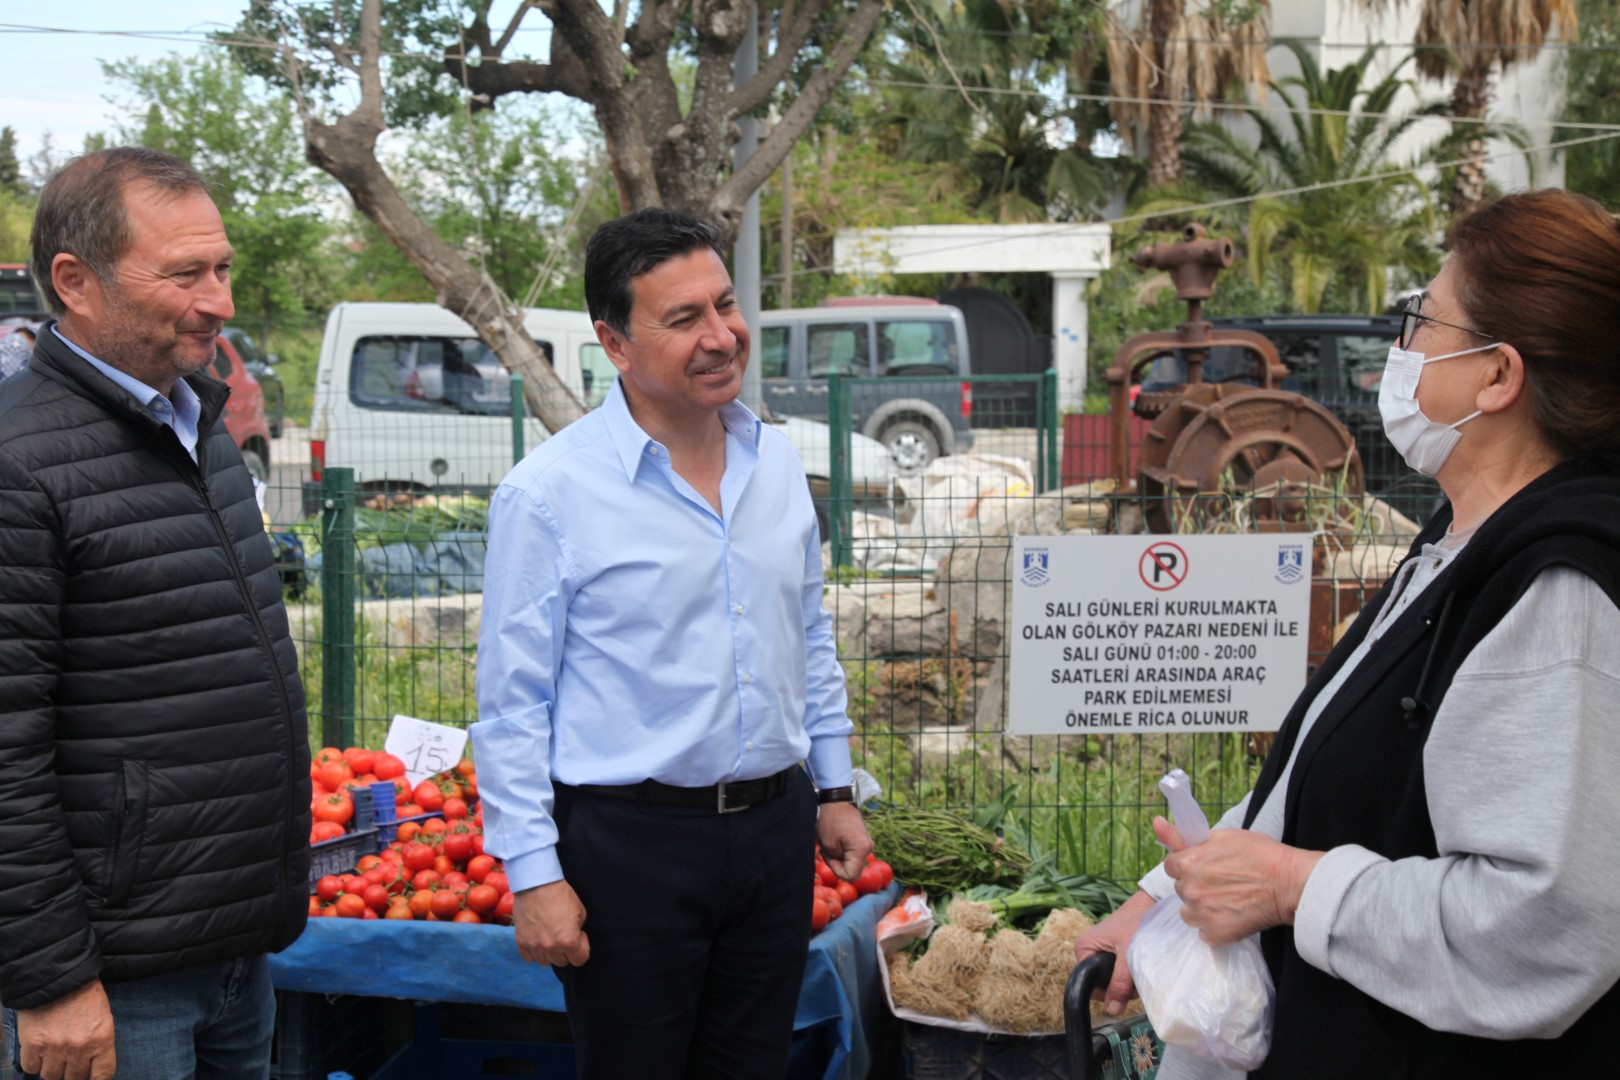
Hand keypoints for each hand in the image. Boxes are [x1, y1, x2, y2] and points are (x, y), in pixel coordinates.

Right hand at [16, 978, 116, 1079]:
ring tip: (53, 1055)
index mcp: (102, 1039)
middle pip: (73, 1078)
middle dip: (71, 1072)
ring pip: (50, 1076)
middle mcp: (79, 1048)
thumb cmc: (84, 993)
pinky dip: (33, 1063)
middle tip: (69, 1062)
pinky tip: (38, 1053)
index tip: (91, 1078)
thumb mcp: (103, 1016)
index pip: (102, 1075)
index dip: (96, 1079)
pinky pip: (31, 1068)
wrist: (58, 975)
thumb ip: (98, 1041)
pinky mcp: (32, 1044)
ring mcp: (54, 1047)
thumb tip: (91, 1063)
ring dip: (51, 1068)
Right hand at [512, 880, 590, 966]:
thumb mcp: (580, 912)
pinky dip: (534, 952)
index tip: (579, 937)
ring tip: (550, 937)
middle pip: (562, 962)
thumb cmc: (560, 895)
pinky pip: (529, 958)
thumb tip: (576, 940)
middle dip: (566, 950)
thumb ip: (578, 931)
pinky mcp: (521, 942)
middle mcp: (551, 947)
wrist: (536, 884)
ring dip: (550, 953)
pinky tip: (538, 939)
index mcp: (569, 941)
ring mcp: (534, 946)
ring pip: (545, 962)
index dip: (582, 948)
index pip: (580, 960)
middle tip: (563, 934)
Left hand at [816, 801, 871, 882]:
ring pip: (853, 862)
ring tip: (830, 845)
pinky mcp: (863, 840)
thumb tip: (842, 865)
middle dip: (838, 865)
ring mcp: (867, 844)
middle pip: (853, 870)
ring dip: (840, 858)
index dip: (836, 870)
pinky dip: (843, 852)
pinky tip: (835, 842)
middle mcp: (868, 848)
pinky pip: (854, 854)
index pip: (851, 876)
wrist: (837, 800)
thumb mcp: (828, 844)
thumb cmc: (831, 820)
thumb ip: (836, 860)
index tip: (828, 856)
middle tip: (827, 851)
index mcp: (861, 850)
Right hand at [1073, 889, 1155, 1015]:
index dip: (1106, 992)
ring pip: (1112, 980)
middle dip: (1119, 987)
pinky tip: (1139, 968)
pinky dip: (1130, 974)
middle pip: (1101, 984)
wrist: (1150, 904)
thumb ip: (1120, 982)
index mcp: (1084, 949)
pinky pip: (1118, 972)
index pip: (1088, 984)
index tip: (1123, 990)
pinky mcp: (1114, 953)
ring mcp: (1102, 953)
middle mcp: (1089, 952)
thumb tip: (1112, 1011)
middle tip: (1134, 978)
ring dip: (1127, 982)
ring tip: (1139, 970)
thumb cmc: (1136, 922)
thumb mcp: (1128, 955)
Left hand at [1156, 816, 1322, 946]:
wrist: (1288, 883)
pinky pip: (1204, 932)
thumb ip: (1183, 836)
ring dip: (1201, 907)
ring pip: (1188, 912)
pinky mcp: (1216, 934)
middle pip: (1181, 888)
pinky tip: (1231, 916)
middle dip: (1196, 884)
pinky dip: (1215, 927)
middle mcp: (1189, 889)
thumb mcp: (1221, 836)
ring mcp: (1202, 914)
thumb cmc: (1259, 854)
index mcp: (1188, 863)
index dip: (1188, 864)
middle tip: (1222, 881)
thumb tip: (1155, 823)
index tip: (1205, 865)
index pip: (1172, 866)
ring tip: (1226, 900)